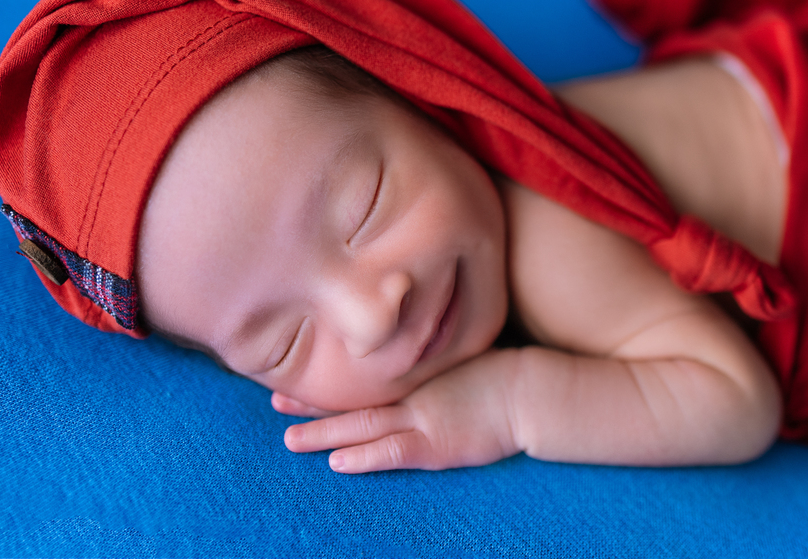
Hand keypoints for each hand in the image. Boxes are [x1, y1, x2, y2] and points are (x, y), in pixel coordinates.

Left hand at [277, 350, 521, 472]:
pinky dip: (364, 457)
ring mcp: (424, 418)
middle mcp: (413, 391)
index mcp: (418, 369)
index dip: (329, 377)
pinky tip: (337, 463)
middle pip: (354, 398)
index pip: (363, 374)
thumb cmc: (505, 369)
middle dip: (314, 403)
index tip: (297, 374)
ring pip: (363, 426)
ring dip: (325, 433)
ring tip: (290, 440)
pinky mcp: (438, 446)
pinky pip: (393, 452)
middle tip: (276, 402)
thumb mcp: (464, 351)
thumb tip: (416, 344)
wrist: (532, 389)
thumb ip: (436, 352)